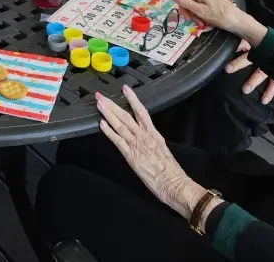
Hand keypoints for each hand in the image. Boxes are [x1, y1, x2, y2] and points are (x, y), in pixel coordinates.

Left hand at [95, 85, 206, 218]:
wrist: (174, 183)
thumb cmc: (171, 172)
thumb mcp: (164, 152)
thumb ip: (154, 143)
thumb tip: (147, 140)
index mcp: (154, 135)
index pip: (142, 112)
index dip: (133, 99)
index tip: (126, 89)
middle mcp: (144, 137)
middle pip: (126, 116)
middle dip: (113, 105)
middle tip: (102, 95)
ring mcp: (137, 145)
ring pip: (120, 125)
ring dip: (108, 114)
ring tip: (99, 104)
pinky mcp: (131, 156)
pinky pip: (118, 141)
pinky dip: (109, 131)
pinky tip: (102, 124)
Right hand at [168, 0, 265, 44]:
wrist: (238, 21)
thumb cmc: (221, 16)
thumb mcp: (202, 12)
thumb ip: (187, 3)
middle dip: (184, 8)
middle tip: (190, 21)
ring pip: (190, 0)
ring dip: (192, 12)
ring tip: (200, 24)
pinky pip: (197, 3)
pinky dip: (197, 12)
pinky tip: (203, 21)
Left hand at [225, 41, 273, 104]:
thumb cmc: (266, 42)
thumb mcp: (251, 38)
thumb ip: (240, 40)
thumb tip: (219, 32)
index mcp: (256, 43)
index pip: (243, 43)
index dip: (235, 46)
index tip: (225, 53)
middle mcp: (263, 53)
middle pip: (250, 58)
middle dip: (239, 63)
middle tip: (228, 69)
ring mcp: (272, 64)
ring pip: (261, 72)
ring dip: (253, 81)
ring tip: (245, 89)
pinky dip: (270, 92)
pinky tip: (264, 100)